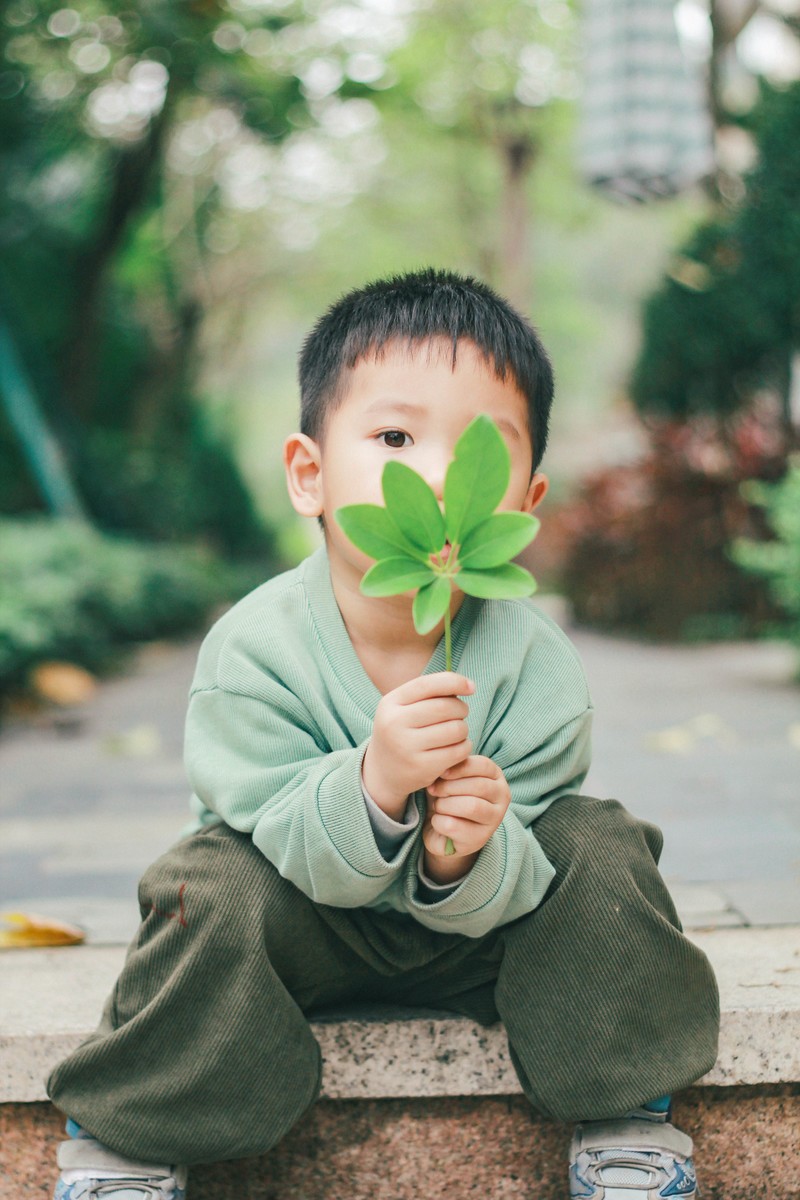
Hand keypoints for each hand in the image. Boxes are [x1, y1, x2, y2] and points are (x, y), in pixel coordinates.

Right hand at [362, 672, 474, 820]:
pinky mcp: (422, 767)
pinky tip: (457, 748)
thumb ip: (429, 694)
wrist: (383, 773)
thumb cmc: (402, 732)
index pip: (427, 684)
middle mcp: (395, 723)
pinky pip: (458, 751)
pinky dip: (464, 747)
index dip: (454, 682)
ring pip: (456, 729)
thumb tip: (467, 685)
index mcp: (390, 703)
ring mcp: (407, 747)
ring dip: (464, 729)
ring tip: (456, 732)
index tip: (471, 687)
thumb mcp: (403, 708)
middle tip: (461, 714)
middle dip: (461, 709)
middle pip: (445, 707)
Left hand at [422, 755, 510, 883]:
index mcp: (496, 776)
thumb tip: (441, 768)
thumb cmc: (449, 796)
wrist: (443, 830)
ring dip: (445, 804)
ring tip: (437, 806)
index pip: (483, 765)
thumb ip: (451, 769)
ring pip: (471, 807)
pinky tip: (437, 821)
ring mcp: (494, 820)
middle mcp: (502, 797)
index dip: (460, 768)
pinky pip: (455, 826)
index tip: (441, 773)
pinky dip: (439, 821)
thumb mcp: (450, 779)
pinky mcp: (479, 839)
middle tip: (433, 791)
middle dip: (449, 787)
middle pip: (479, 786)